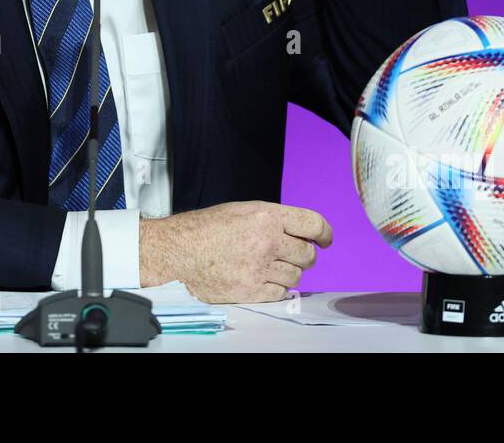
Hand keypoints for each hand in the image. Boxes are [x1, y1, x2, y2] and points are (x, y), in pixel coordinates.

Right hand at [138, 200, 332, 302]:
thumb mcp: (243, 210)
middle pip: (308, 254)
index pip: (313, 224)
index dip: (324, 233)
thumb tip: (301, 232)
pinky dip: (276, 288)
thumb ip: (273, 220)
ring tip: (268, 266)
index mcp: (266, 216)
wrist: (178, 250)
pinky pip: (281, 293)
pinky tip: (262, 279)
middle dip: (303, 255)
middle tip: (290, 255)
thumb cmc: (206, 229)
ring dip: (288, 272)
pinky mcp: (251, 290)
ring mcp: (260, 268)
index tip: (325, 240)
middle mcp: (267, 241)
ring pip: (296, 276)